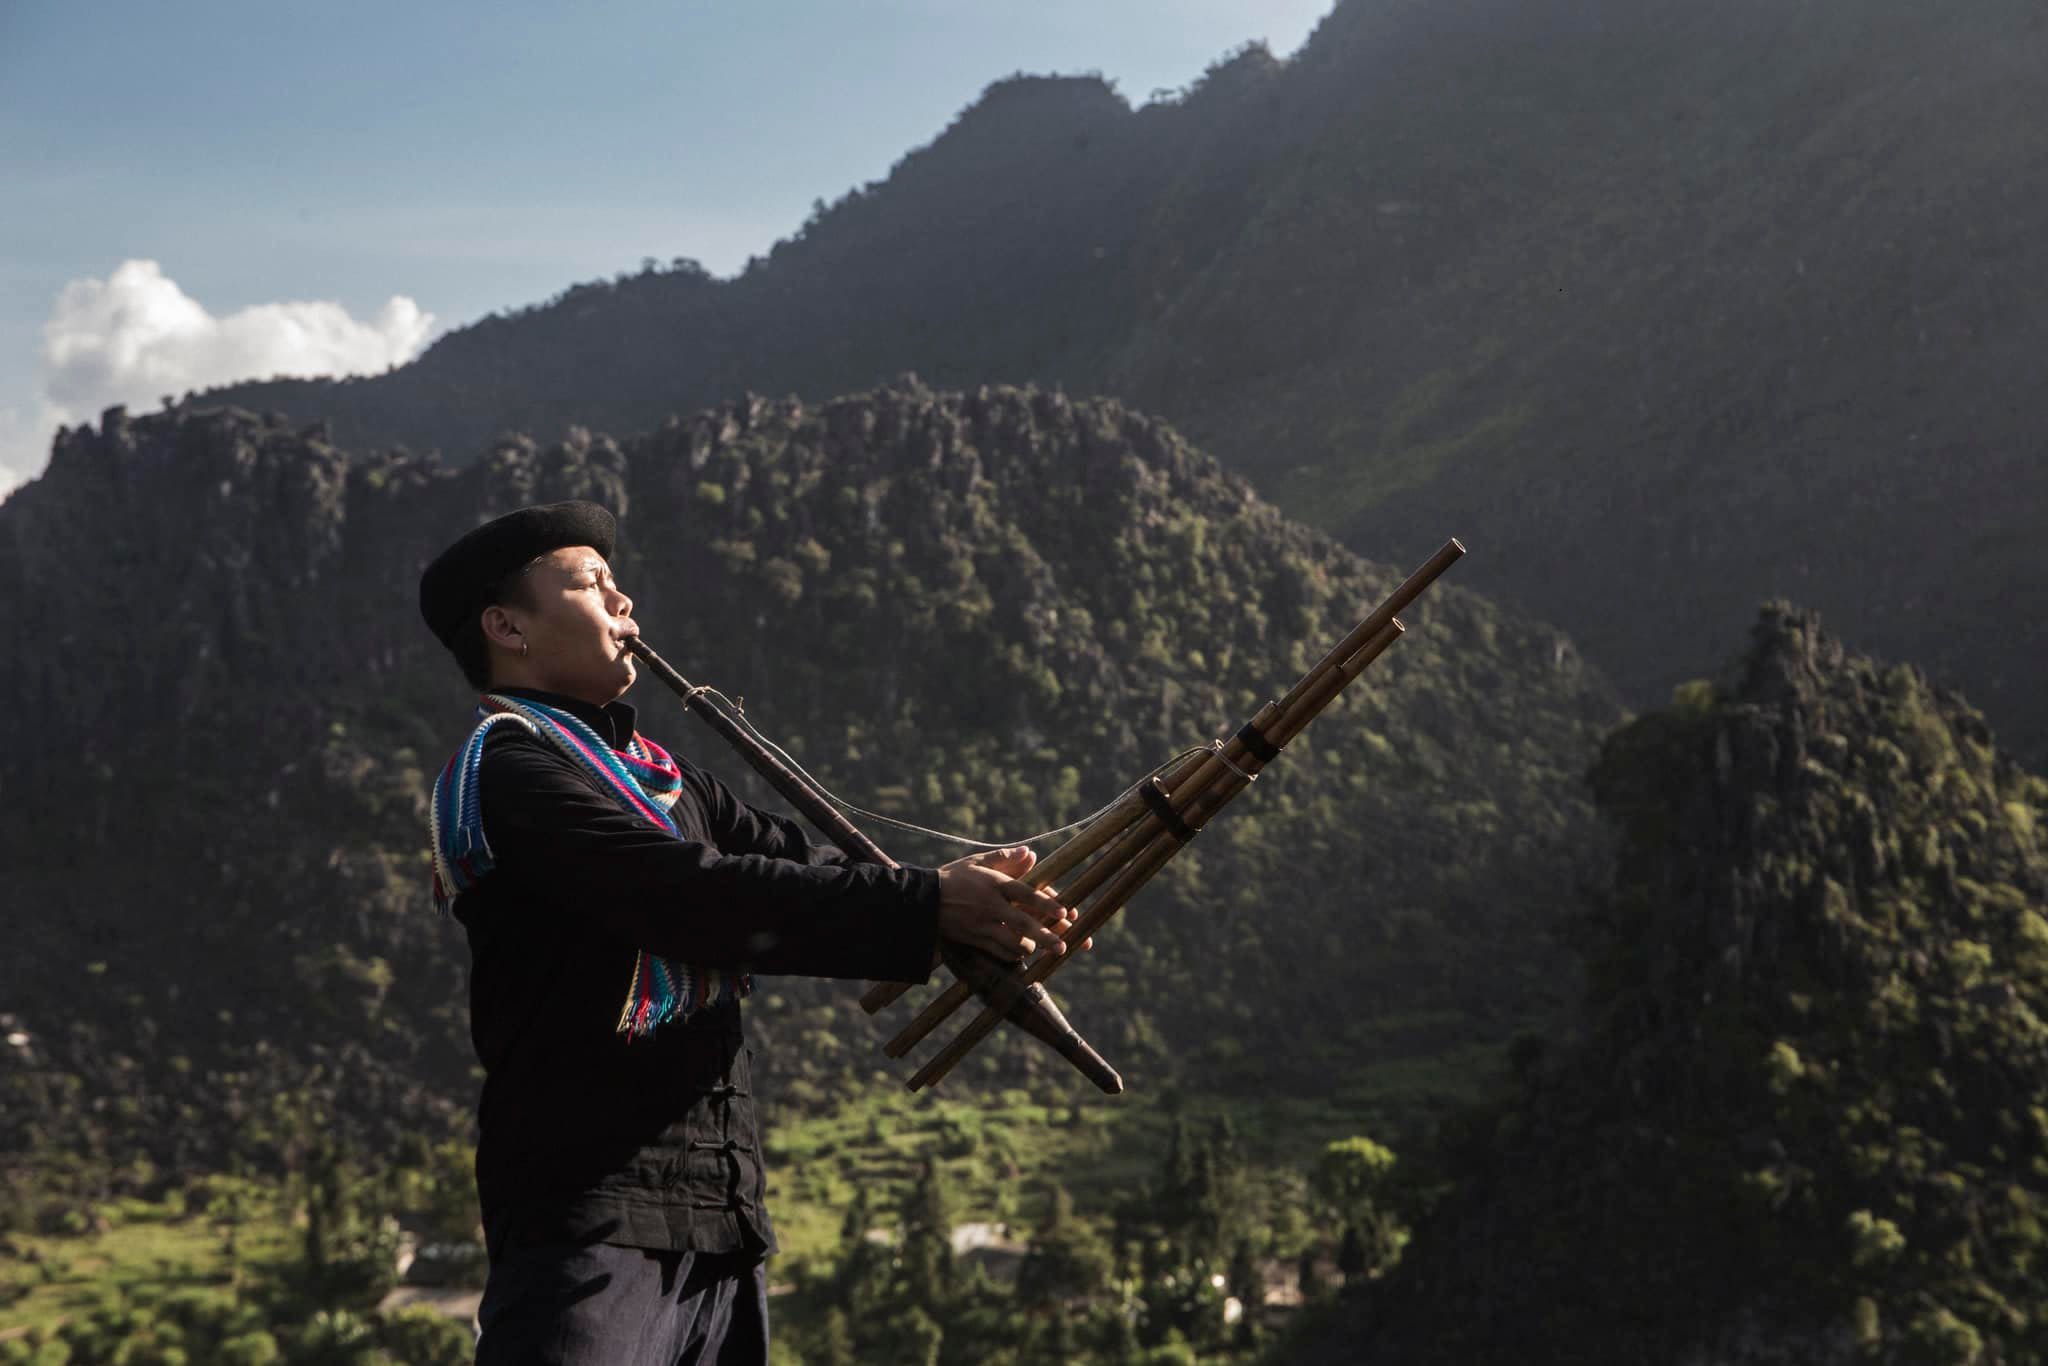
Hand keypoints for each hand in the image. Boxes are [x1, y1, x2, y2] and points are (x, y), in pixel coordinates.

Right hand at [935, 846, 1090, 959]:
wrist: (922, 900)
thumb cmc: (954, 877)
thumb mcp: (977, 861)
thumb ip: (1005, 858)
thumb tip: (1031, 853)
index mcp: (994, 883)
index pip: (1025, 894)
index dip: (1046, 904)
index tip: (1065, 912)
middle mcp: (991, 905)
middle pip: (1024, 923)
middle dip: (1047, 937)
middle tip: (1064, 947)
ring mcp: (982, 925)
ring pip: (1012, 942)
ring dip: (1030, 947)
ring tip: (1043, 948)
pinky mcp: (975, 939)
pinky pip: (998, 952)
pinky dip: (1013, 955)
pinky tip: (1022, 953)